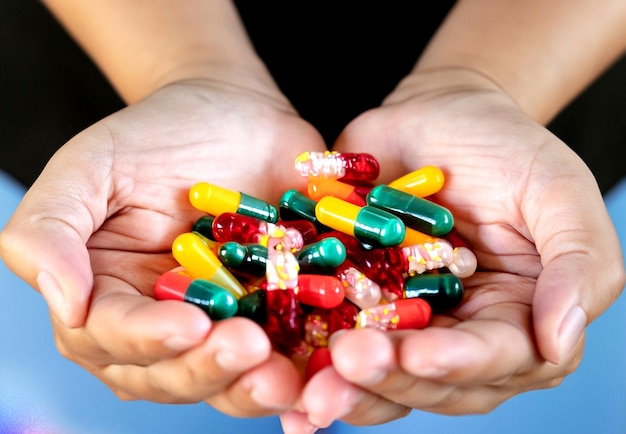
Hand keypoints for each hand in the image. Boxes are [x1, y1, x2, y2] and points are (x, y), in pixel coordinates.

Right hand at [0, 74, 326, 416]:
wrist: (232, 112)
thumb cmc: (155, 135)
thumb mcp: (89, 167)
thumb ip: (51, 230)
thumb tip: (66, 304)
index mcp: (109, 297)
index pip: (114, 337)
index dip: (148, 339)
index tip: (189, 324)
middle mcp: (164, 323)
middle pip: (174, 372)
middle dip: (209, 369)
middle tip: (248, 349)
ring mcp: (224, 323)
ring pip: (230, 376)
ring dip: (255, 386)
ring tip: (285, 378)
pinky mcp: (275, 312)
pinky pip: (287, 350)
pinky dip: (303, 371)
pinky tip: (319, 381)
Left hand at [292, 68, 624, 427]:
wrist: (437, 113)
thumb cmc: (506, 146)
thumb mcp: (557, 191)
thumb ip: (577, 264)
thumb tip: (561, 342)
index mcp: (516, 318)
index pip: (494, 359)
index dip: (457, 364)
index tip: (418, 355)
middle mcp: (460, 334)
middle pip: (430, 381)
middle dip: (391, 380)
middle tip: (349, 364)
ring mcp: (403, 321)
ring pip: (379, 374)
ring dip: (345, 386)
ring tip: (310, 390)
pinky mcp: (355, 300)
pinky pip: (331, 335)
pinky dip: (307, 359)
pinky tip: (281, 378)